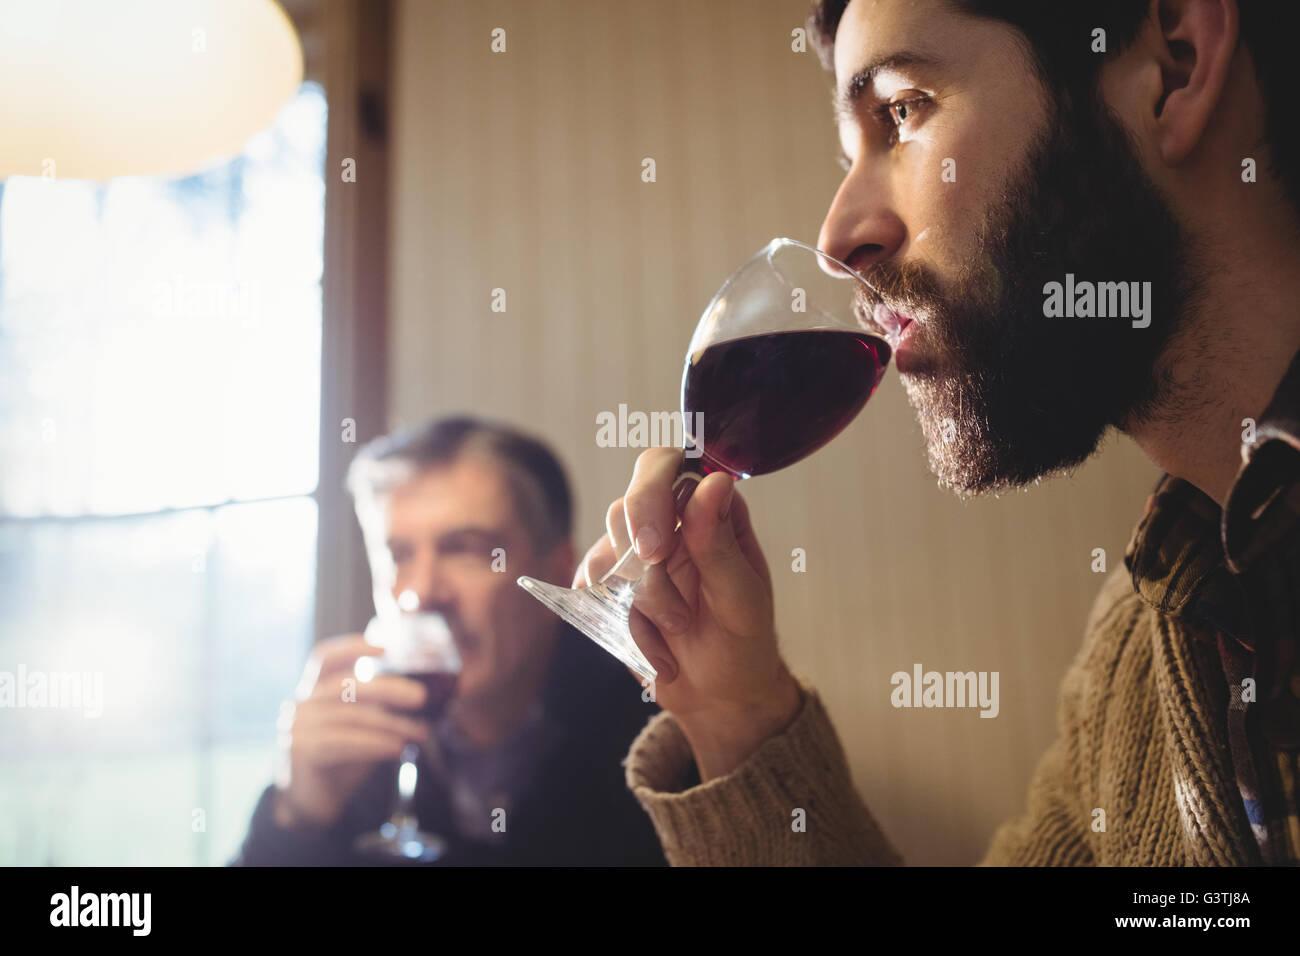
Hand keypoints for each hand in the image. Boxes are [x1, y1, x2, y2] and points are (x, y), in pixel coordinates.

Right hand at [272, 634, 431, 828]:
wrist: (311, 806)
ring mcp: (298, 727)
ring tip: (420, 733)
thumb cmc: (341, 762)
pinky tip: (398, 749)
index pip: (324, 657)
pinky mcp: (302, 751)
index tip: (385, 647)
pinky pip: (346, 742)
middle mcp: (301, 704)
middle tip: (421, 697)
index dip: (352, 646)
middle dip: (389, 689)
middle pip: (347, 685)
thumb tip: (421, 697)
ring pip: (353, 717)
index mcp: (312, 691)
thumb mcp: (361, 728)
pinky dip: (376, 744)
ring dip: (392, 724)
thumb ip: (377, 709)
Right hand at [575, 447, 802, 780]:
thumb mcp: (742, 598)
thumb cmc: (742, 642)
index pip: (666, 466)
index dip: (650, 494)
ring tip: (678, 632)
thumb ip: (720, 542)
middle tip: (672, 611)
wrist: (717, 695)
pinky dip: (623, 625)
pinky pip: (592, 591)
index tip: (654, 548)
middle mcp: (669, 522)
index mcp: (708, 511)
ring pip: (607, 553)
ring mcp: (633, 553)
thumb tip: (716, 481)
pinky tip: (654, 647)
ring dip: (641, 603)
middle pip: (626, 507)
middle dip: (642, 562)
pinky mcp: (607, 587)